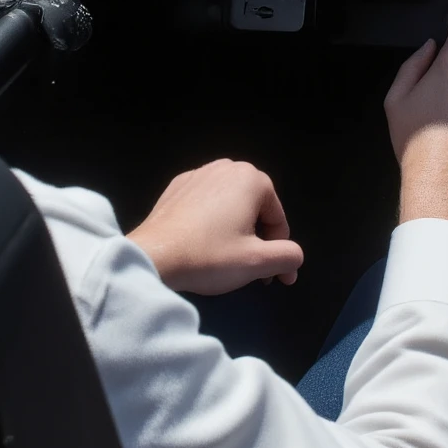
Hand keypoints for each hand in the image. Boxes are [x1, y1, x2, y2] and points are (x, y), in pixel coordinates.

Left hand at [128, 161, 303, 294]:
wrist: (153, 257)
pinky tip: (202, 244)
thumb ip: (288, 256)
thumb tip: (293, 257)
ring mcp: (198, 174)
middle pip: (255, 210)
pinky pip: (206, 204)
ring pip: (231, 205)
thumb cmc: (209, 256)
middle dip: (258, 241)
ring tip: (227, 259)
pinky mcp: (176, 187)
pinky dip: (212, 222)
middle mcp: (227, 167)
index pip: (277, 221)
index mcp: (252, 179)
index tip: (276, 280)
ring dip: (236, 231)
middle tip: (252, 272)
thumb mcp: (257, 262)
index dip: (279, 253)